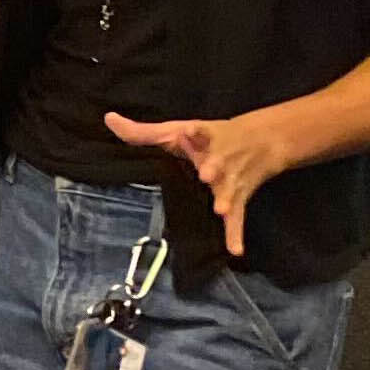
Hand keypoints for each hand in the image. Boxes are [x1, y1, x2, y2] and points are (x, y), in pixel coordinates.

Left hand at [104, 109, 288, 258]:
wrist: (262, 139)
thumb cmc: (208, 136)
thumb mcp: (176, 130)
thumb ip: (142, 131)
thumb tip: (108, 119)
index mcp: (203, 140)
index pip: (200, 133)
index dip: (195, 133)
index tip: (189, 132)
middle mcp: (218, 160)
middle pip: (216, 164)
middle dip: (212, 168)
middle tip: (206, 174)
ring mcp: (229, 181)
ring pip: (228, 191)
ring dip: (224, 199)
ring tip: (219, 208)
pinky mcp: (238, 198)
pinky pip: (237, 218)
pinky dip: (236, 233)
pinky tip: (235, 250)